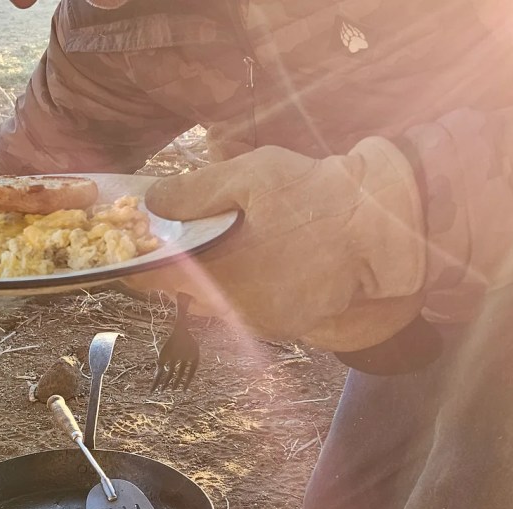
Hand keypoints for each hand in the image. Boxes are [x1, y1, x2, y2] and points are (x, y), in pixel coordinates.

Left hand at [127, 138, 426, 350]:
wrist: (381, 226)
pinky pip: (247, 311)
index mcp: (220, 275)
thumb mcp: (250, 176)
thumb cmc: (315, 195)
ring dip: (208, 281)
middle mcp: (236, 310)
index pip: (155, 281)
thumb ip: (195, 192)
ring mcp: (263, 323)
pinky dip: (241, 290)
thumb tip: (153, 202)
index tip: (130, 247)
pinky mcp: (286, 328)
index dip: (136, 264)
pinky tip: (255, 263)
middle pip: (183, 295)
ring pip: (215, 305)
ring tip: (219, 249)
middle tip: (173, 240)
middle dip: (174, 269)